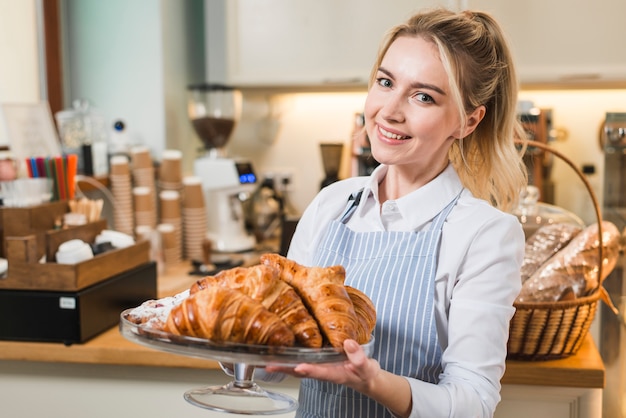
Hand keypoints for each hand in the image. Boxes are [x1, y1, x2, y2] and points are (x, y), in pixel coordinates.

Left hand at [266, 339, 380, 393]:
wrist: (366, 378)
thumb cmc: (365, 374)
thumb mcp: (366, 367)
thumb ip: (358, 357)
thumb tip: (348, 343)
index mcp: (334, 374)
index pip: (319, 372)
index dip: (308, 370)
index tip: (298, 367)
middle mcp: (323, 370)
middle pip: (300, 371)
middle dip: (285, 368)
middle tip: (269, 364)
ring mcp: (321, 366)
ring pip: (299, 365)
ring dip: (284, 363)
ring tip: (268, 358)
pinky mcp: (320, 360)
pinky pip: (304, 358)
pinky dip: (292, 355)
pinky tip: (283, 348)